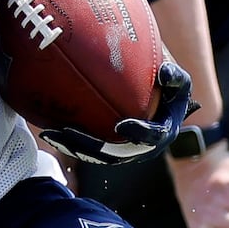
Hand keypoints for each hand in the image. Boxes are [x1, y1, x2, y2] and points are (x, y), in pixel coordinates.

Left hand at [39, 59, 193, 167]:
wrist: (162, 103)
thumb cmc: (171, 89)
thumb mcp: (179, 80)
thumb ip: (174, 76)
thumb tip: (164, 72)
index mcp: (162, 133)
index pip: (152, 138)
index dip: (138, 134)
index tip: (122, 125)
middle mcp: (142, 149)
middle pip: (115, 154)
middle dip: (91, 146)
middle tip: (69, 132)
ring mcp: (124, 153)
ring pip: (97, 156)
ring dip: (73, 147)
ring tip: (51, 133)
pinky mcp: (109, 150)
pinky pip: (88, 150)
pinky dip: (70, 142)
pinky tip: (49, 129)